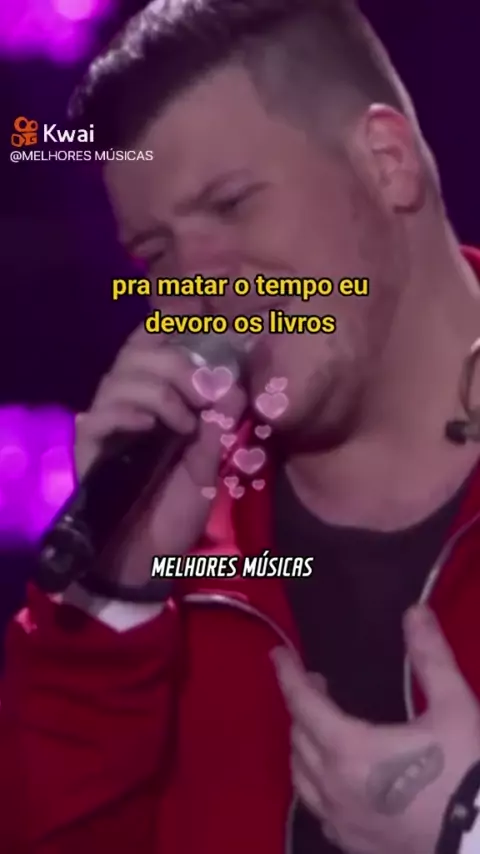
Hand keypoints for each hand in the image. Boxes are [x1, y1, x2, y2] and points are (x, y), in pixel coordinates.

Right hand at [75, 323, 245, 585]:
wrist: (145, 560)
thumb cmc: (173, 511)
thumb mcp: (208, 469)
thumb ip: (220, 429)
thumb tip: (235, 388)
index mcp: (156, 400)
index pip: (150, 345)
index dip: (169, 329)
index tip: (202, 335)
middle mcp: (127, 404)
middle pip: (135, 354)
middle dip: (175, 363)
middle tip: (203, 392)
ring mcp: (106, 426)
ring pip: (118, 379)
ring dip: (158, 391)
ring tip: (183, 422)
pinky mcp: (87, 451)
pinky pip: (97, 418)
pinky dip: (124, 413)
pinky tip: (147, 426)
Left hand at [272, 605, 479, 853]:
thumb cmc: (466, 774)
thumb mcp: (454, 708)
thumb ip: (430, 657)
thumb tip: (414, 612)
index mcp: (348, 748)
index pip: (303, 704)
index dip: (288, 675)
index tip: (278, 654)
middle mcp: (333, 786)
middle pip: (298, 738)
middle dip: (302, 706)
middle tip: (318, 685)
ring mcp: (340, 820)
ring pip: (301, 777)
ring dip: (304, 745)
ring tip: (322, 727)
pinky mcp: (353, 844)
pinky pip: (318, 809)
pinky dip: (315, 785)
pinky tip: (333, 779)